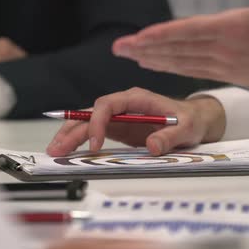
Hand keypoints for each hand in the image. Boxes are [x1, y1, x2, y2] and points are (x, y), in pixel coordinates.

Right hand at [46, 87, 225, 156]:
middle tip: (57, 148)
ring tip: (54, 150)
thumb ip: (170, 137)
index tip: (95, 144)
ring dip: (70, 135)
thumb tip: (152, 146)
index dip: (97, 123)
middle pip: (91, 113)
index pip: (107, 105)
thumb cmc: (190, 120)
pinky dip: (80, 141)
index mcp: (137, 98)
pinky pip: (94, 132)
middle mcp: (123, 105)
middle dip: (73, 130)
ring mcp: (119, 116)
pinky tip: (68, 150)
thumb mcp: (187, 129)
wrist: (194, 121)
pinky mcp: (118, 128)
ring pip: (88, 122)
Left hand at [112, 0, 248, 98]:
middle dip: (146, 48)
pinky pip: (190, 70)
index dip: (163, 34)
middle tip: (119, 48)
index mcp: (235, 27)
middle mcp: (223, 49)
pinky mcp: (224, 73)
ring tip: (129, 55)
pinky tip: (153, 64)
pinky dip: (169, 67)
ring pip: (180, 62)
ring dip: (152, 58)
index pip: (190, 30)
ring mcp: (222, 64)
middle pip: (177, 48)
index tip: (140, 37)